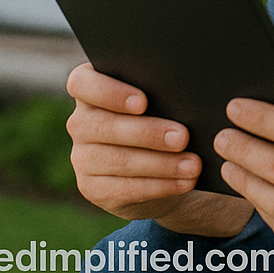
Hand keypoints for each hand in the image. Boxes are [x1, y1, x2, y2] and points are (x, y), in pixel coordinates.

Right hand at [66, 63, 250, 235]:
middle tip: (183, 137)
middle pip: (105, 125)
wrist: (159, 162)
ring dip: (160, 163)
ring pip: (117, 160)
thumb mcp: (160, 98)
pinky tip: (184, 181)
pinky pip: (123, 188)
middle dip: (148, 133)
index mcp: (89, 88)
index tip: (143, 102)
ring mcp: (82, 156)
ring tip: (193, 164)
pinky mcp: (91, 187)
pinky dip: (158, 185)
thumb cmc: (162, 114)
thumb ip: (161, 89)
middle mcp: (79, 121)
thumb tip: (186, 89)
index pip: (82, 84)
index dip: (110, 93)